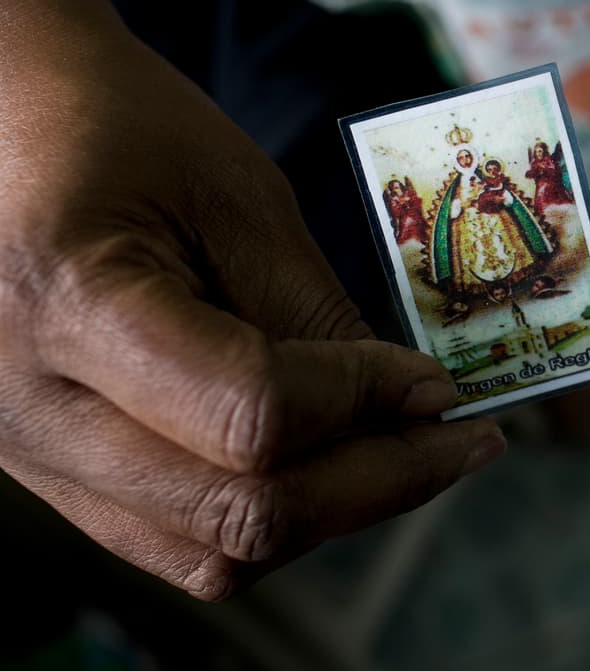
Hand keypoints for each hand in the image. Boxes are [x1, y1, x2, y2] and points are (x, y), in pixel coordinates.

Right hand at [0, 2, 503, 599]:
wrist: (2, 117)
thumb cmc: (115, 125)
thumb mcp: (233, 194)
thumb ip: (313, 310)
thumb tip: (411, 404)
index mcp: (70, 303)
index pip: (252, 416)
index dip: (368, 404)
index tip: (440, 384)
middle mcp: (30, 408)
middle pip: (237, 514)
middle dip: (379, 485)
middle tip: (463, 445)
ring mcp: (30, 453)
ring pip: (208, 553)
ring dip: (329, 514)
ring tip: (404, 453)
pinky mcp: (50, 468)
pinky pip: (175, 537)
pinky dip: (270, 516)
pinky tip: (328, 460)